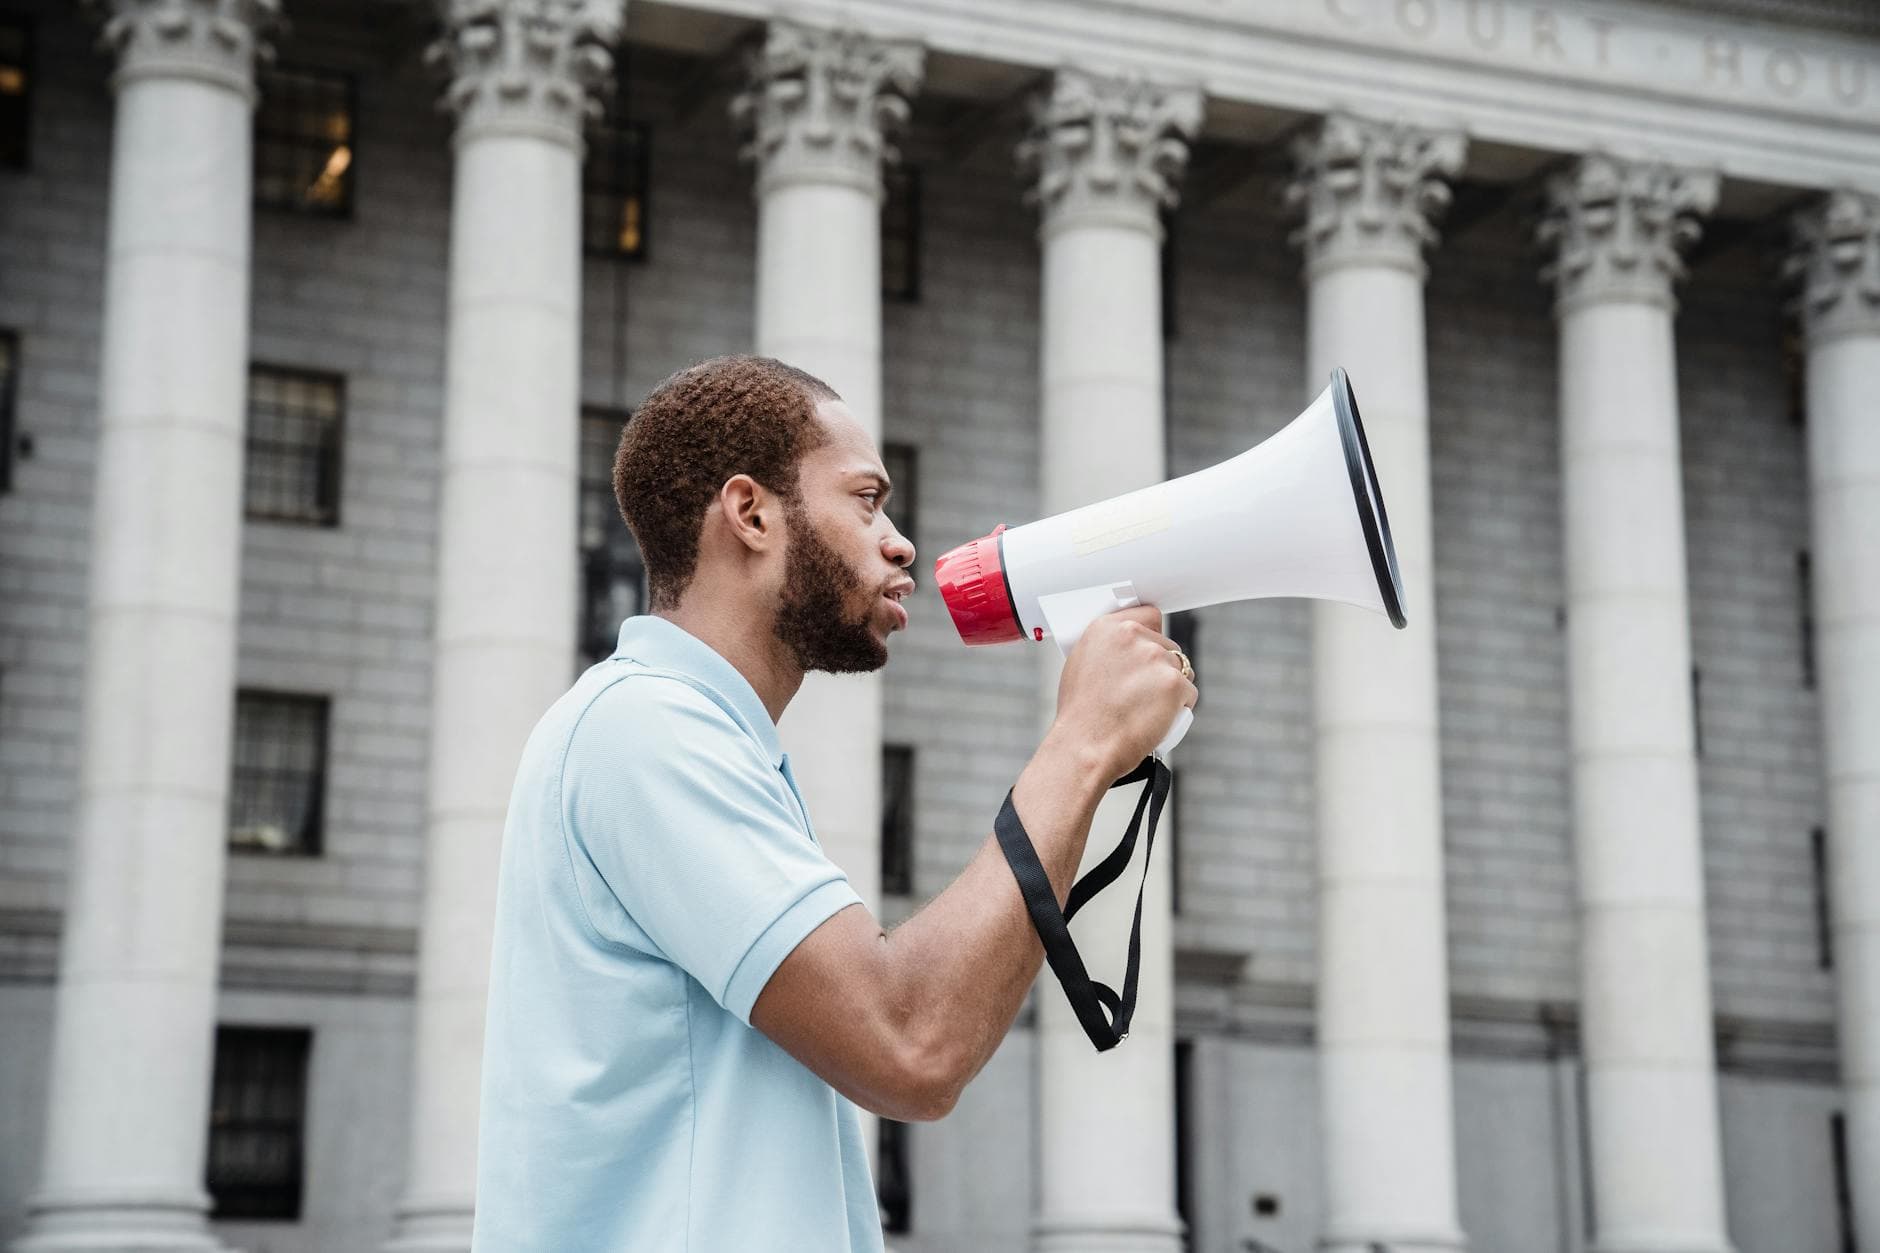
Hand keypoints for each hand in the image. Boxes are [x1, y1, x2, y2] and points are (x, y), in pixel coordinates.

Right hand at [1047, 606, 1197, 782]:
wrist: (1086, 746)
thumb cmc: (1081, 716)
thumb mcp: (1081, 666)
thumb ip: (1108, 648)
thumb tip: (1127, 649)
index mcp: (1107, 628)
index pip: (1149, 615)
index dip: (1152, 635)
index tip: (1149, 649)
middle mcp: (1132, 636)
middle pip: (1167, 645)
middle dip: (1161, 668)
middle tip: (1142, 693)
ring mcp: (1155, 658)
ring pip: (1181, 669)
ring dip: (1172, 687)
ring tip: (1147, 708)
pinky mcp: (1174, 683)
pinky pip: (1189, 693)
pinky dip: (1179, 708)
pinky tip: (1158, 718)